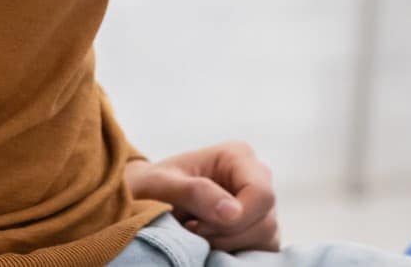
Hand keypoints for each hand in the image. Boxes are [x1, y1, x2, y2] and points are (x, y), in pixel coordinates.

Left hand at [124, 141, 277, 252]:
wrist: (145, 199)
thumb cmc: (150, 186)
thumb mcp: (162, 184)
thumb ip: (195, 192)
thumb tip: (233, 212)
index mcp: (238, 156)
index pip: (261, 194)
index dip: (238, 217)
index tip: (196, 225)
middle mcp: (256, 177)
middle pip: (265, 219)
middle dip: (226, 234)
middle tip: (190, 228)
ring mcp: (259, 205)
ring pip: (266, 237)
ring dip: (228, 244)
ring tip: (195, 235)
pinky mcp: (256, 228)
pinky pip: (261, 249)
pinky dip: (234, 253)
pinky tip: (208, 244)